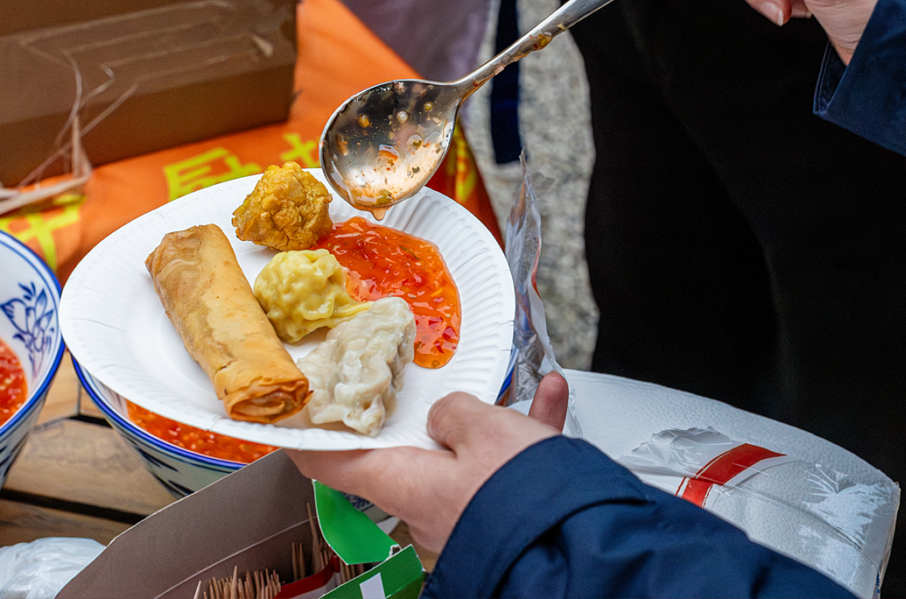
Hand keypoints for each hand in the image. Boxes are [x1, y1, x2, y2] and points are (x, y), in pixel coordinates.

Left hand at [286, 372, 569, 552]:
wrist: (581, 551)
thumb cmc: (522, 496)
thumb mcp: (484, 431)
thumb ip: (456, 412)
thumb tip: (447, 414)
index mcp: (404, 484)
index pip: (335, 462)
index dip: (311, 437)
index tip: (295, 418)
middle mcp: (427, 506)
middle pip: (409, 451)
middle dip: (427, 415)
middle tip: (428, 383)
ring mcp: (465, 513)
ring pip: (468, 454)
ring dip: (491, 420)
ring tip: (517, 389)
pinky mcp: (502, 513)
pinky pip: (506, 467)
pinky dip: (524, 435)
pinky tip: (549, 400)